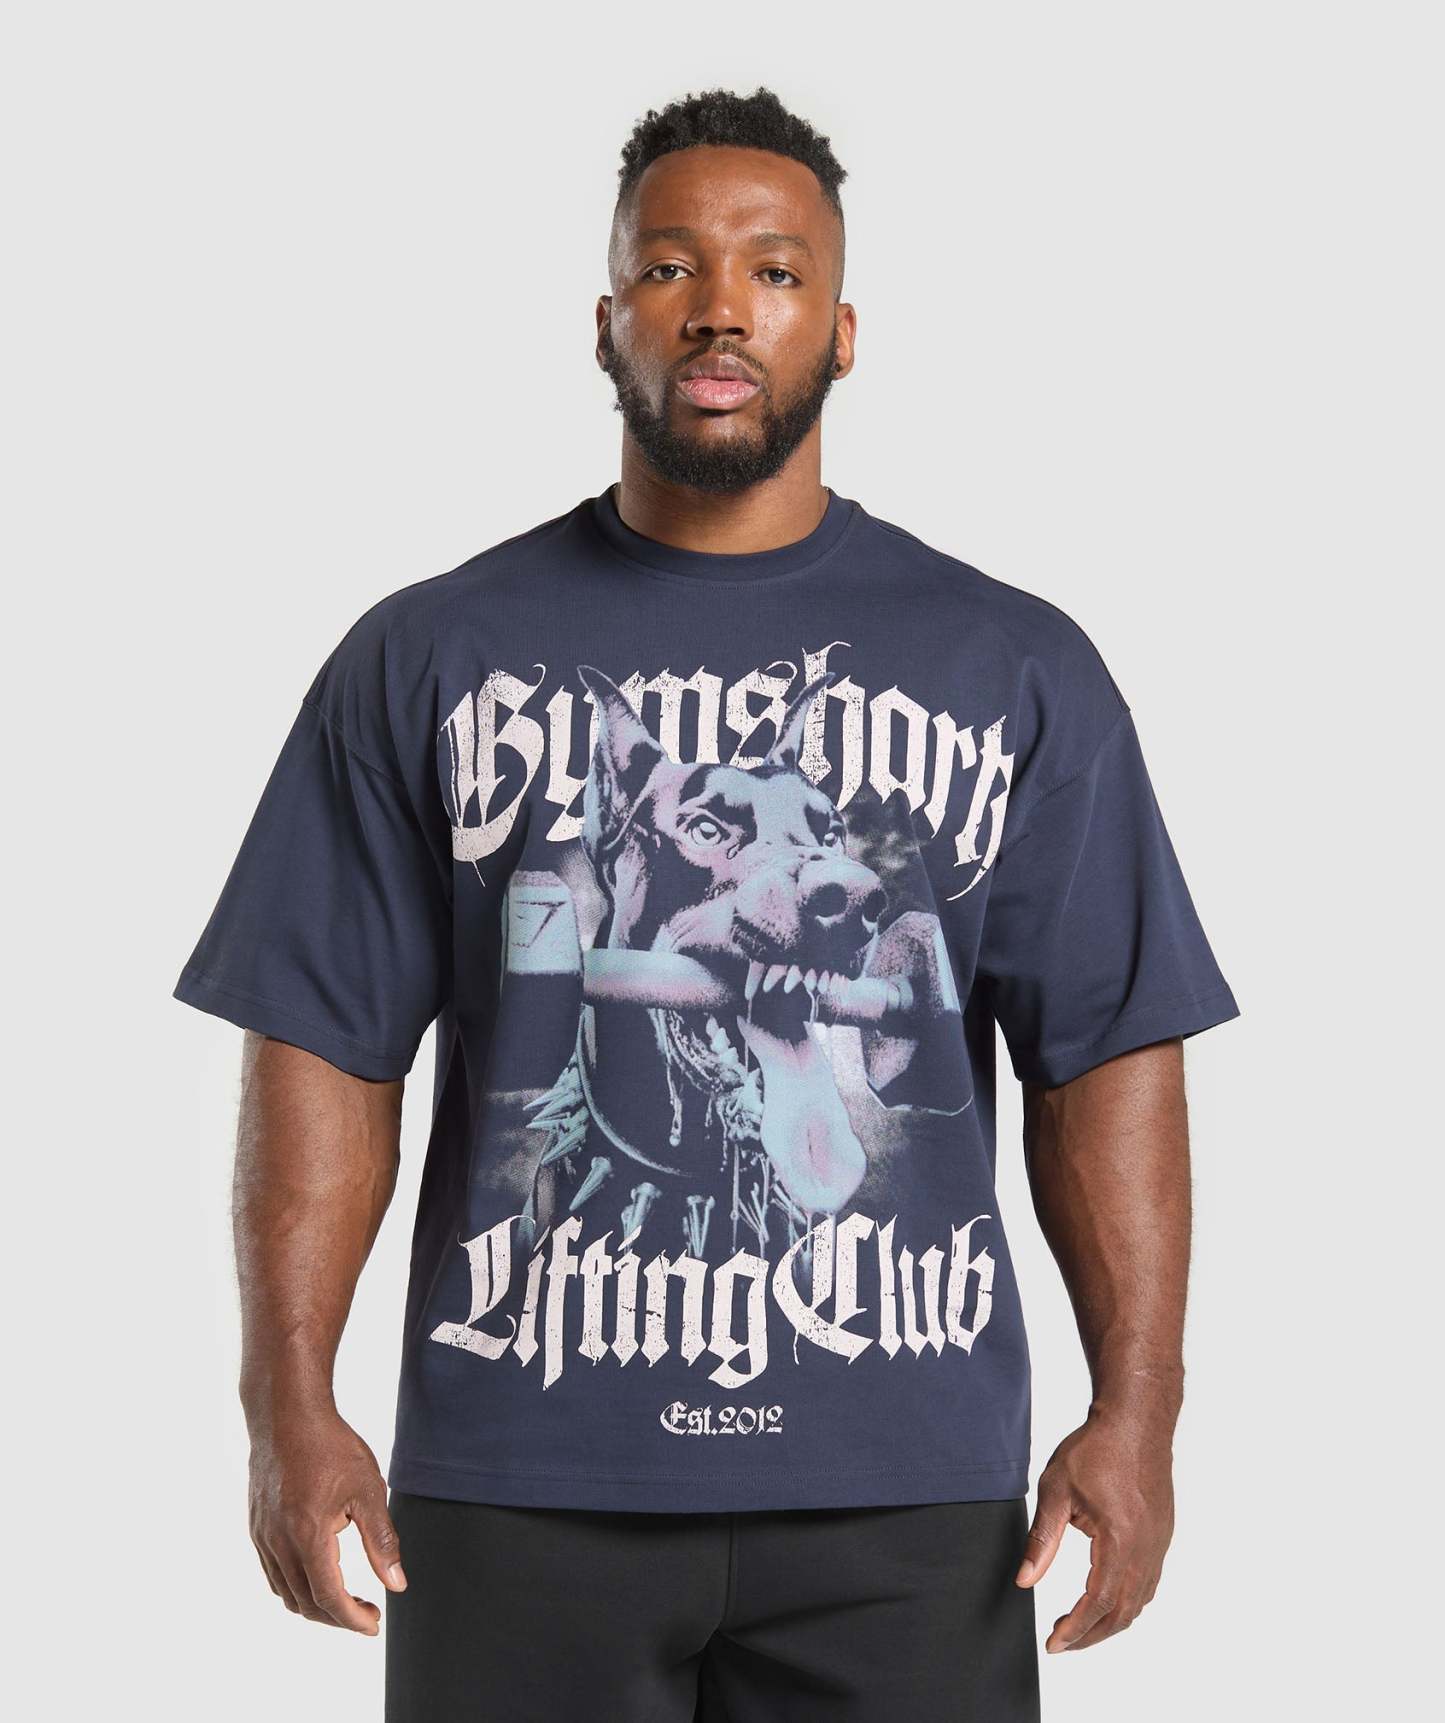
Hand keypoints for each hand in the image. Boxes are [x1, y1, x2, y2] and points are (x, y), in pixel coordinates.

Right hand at [247, 1409, 406, 1632]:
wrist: (287, 1416)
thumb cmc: (331, 1447)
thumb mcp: (368, 1490)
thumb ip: (382, 1541)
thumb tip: (396, 1584)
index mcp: (307, 1535)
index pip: (329, 1597)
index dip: (353, 1619)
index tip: (374, 1625)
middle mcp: (278, 1543)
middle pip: (306, 1602)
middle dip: (338, 1617)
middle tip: (368, 1614)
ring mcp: (263, 1537)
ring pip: (286, 1593)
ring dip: (316, 1605)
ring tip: (348, 1599)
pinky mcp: (257, 1528)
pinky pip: (274, 1574)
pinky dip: (297, 1587)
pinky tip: (319, 1575)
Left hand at [1014, 1409, 1174, 1652]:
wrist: (1136, 1422)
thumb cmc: (1096, 1449)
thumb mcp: (1057, 1490)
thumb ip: (1042, 1540)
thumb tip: (1025, 1580)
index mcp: (1119, 1541)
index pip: (1098, 1601)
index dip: (1075, 1629)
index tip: (1054, 1644)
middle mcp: (1146, 1549)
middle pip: (1122, 1611)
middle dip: (1091, 1634)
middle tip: (1062, 1642)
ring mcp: (1158, 1544)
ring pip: (1138, 1601)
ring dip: (1109, 1620)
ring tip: (1079, 1626)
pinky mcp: (1162, 1536)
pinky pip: (1148, 1582)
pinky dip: (1126, 1600)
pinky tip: (1106, 1598)